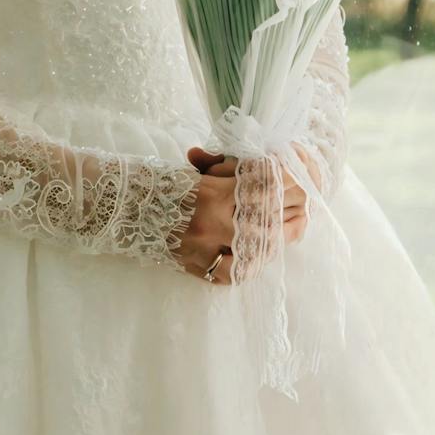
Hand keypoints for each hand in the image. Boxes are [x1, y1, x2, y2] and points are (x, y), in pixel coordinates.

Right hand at [176, 148, 309, 283]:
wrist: (127, 209)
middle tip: (307, 200)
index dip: (290, 180)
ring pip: (260, 247)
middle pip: (271, 219)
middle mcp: (214, 223)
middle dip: (293, 207)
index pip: (267, 188)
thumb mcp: (200, 172)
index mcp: (215, 193)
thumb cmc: (166, 186)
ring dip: (282, 235)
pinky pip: (235, 272)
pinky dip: (250, 264)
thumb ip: (232, 169)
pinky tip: (260, 253)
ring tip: (296, 225)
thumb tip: (271, 162)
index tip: (301, 173)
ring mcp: (208, 250)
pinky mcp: (199, 268)